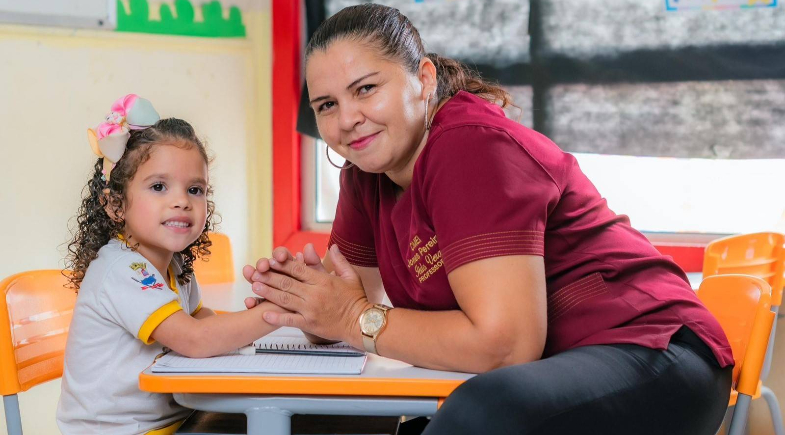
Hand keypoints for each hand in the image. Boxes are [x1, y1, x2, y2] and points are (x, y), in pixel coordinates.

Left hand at [249, 244, 370, 344]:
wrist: (362, 323)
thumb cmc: (357, 299)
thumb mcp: (351, 276)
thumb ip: (340, 260)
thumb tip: (333, 246)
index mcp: (323, 281)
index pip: (298, 269)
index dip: (282, 264)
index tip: (270, 260)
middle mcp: (315, 294)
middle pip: (287, 283)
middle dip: (269, 277)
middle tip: (254, 273)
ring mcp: (311, 310)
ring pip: (285, 299)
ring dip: (268, 293)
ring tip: (254, 287)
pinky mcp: (310, 324)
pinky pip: (290, 320)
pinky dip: (276, 317)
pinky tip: (264, 313)